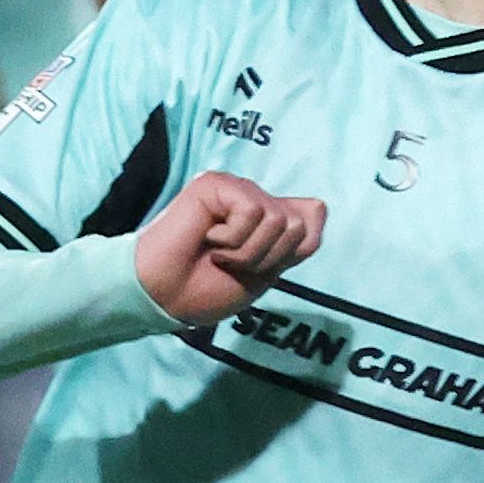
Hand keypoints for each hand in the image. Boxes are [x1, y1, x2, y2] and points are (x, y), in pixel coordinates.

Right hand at [132, 169, 325, 327]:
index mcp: (267, 219)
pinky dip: (232, 237)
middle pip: (298, 224)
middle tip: (232, 262)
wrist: (165, 297)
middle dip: (267, 256)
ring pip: (278, 220)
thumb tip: (318, 205)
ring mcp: (235, 191)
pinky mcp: (216, 185)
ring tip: (218, 253)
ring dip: (247, 251)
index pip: (313, 216)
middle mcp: (254, 199)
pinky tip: (207, 238)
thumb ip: (296, 244)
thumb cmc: (206, 289)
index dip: (293, 250)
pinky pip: (253, 211)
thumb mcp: (266, 273)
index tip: (258, 267)